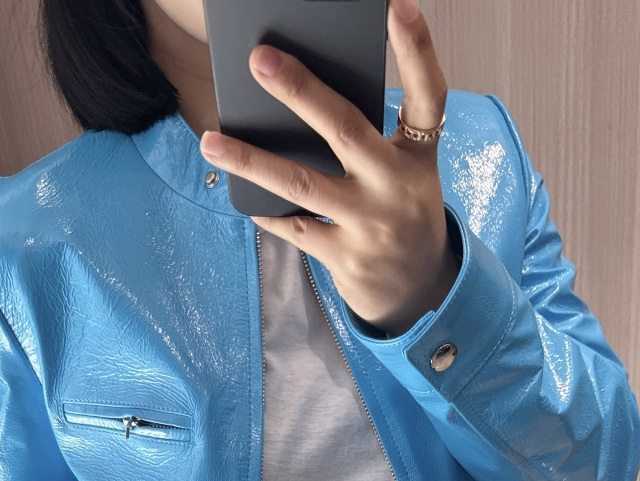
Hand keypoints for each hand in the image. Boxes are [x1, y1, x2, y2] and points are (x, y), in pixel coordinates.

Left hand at [198, 0, 458, 336]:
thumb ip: (370, 140)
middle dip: (300, 91)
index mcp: (418, 155)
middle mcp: (397, 186)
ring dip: (251, 160)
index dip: (417, 49)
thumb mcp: (405, 174)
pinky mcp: (346, 257)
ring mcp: (371, 224)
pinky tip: (241, 193)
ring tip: (211, 140)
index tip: (396, 6)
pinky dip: (267, 210)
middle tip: (260, 60)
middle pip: (346, 128)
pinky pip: (295, 227)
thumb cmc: (402, 214)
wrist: (420, 292)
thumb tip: (300, 103)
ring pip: (302, 183)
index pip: (428, 95)